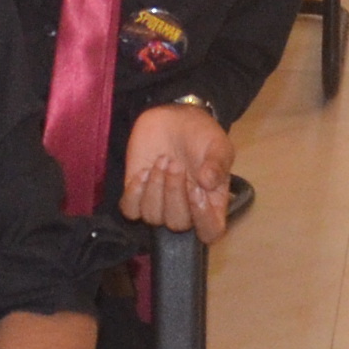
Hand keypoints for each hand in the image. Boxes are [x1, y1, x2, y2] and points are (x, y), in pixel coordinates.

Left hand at [117, 104, 233, 235]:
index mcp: (211, 204)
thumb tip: (208, 183)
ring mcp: (159, 204)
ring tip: (162, 160)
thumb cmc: (201, 134)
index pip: (210, 231)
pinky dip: (135, 193)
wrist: (175, 117)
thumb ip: (218, 163)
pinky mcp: (137, 194)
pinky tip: (144, 171)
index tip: (197, 191)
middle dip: (174, 193)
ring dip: (155, 187)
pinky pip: (130, 210)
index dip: (203, 219)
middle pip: (178, 224)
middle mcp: (186, 210)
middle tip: (175, 163)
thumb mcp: (218, 144)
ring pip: (152, 216)